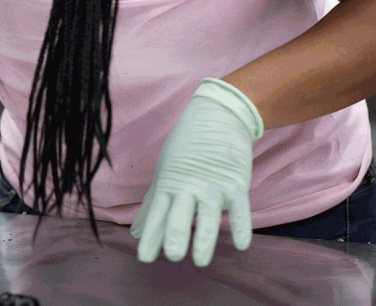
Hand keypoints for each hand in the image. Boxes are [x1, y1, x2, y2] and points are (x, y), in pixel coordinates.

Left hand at [131, 78, 263, 266]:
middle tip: (173, 255)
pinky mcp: (236, 182)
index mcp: (169, 185)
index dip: (152, 235)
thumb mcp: (165, 173)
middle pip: (181, 213)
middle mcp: (189, 186)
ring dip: (206, 237)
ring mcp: (213, 185)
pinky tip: (241, 244)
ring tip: (201, 260)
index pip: (158, 213)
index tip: (144, 258)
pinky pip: (239, 207)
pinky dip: (241, 224)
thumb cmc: (187, 148)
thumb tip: (135, 231)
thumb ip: (152, 204)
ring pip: (208, 213)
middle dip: (176, 233)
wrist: (218, 115)